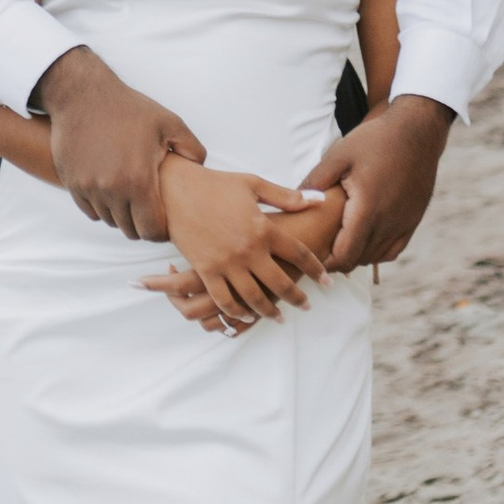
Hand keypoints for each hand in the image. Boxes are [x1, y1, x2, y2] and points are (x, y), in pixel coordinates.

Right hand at [38, 47, 203, 243]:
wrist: (82, 95)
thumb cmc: (129, 108)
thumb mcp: (169, 123)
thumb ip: (192, 149)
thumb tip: (201, 169)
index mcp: (138, 180)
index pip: (151, 230)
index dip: (160, 231)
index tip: (163, 221)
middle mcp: (111, 190)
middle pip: (130, 230)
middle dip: (141, 224)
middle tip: (149, 208)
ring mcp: (88, 188)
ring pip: (109, 221)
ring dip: (121, 215)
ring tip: (131, 197)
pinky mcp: (72, 183)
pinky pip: (90, 210)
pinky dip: (101, 207)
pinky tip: (111, 190)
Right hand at [146, 165, 340, 329]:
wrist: (176, 190)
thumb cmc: (217, 185)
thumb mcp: (254, 185)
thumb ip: (287, 196)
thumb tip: (318, 199)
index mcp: (264, 228)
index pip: (299, 254)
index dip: (317, 269)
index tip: (327, 281)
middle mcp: (248, 250)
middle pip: (280, 283)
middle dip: (297, 298)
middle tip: (307, 306)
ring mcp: (226, 263)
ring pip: (253, 298)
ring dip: (269, 312)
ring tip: (279, 318)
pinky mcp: (206, 270)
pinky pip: (224, 299)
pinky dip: (236, 312)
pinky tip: (246, 316)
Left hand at [303, 95, 452, 271]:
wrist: (418, 131)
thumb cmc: (376, 139)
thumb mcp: (339, 155)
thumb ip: (316, 181)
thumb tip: (295, 203)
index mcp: (367, 209)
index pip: (344, 256)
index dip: (324, 261)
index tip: (310, 253)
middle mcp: (388, 223)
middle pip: (357, 261)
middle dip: (335, 260)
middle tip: (318, 247)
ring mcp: (403, 224)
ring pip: (374, 258)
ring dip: (355, 255)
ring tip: (337, 241)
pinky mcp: (413, 221)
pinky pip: (392, 250)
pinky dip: (375, 251)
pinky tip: (362, 238)